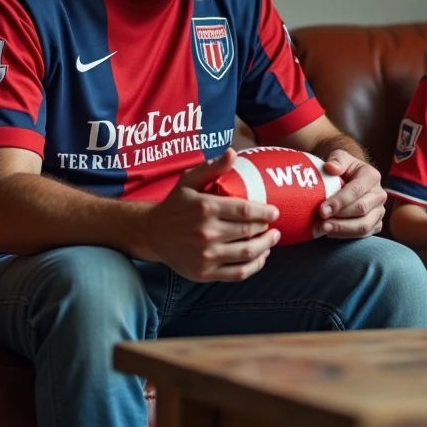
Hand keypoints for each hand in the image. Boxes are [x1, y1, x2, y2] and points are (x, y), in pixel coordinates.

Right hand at [141, 149, 280, 281]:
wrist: (152, 234)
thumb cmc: (175, 204)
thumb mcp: (188, 181)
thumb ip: (212, 168)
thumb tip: (233, 153)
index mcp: (205, 208)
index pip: (245, 210)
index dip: (264, 212)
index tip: (275, 211)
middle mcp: (206, 233)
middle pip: (248, 231)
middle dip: (266, 228)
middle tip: (273, 225)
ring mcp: (206, 255)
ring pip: (246, 253)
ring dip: (265, 246)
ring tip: (272, 239)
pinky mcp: (205, 272)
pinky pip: (237, 273)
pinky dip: (255, 266)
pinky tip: (261, 257)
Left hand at [316, 150, 386, 238]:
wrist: (350, 180)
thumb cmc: (343, 169)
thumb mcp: (339, 158)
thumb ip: (337, 159)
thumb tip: (331, 167)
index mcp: (372, 176)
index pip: (357, 190)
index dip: (339, 201)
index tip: (322, 210)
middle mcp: (379, 195)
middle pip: (361, 210)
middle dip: (339, 218)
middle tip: (320, 223)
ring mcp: (379, 211)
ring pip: (364, 226)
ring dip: (342, 230)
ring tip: (323, 229)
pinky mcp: (376, 225)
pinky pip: (363, 235)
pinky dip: (346, 236)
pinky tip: (331, 233)